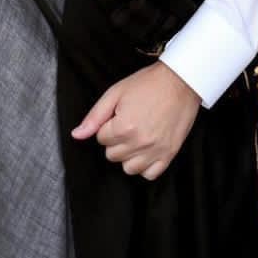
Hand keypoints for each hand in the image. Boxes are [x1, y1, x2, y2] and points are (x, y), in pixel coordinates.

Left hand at [71, 61, 200, 180]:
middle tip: (127, 123)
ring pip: (128, 169)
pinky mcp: (169, 155)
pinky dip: (145, 165)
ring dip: (128, 155)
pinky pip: (149, 175)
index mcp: (124, 127)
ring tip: (135, 136)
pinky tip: (146, 149)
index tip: (117, 116)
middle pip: (112, 155)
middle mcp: (139, 143)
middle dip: (115, 140)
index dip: (107, 126)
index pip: (101, 139)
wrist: (180, 82)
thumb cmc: (148, 84)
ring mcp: (155, 151)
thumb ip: (94, 116)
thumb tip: (77, 135)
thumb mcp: (116, 92)